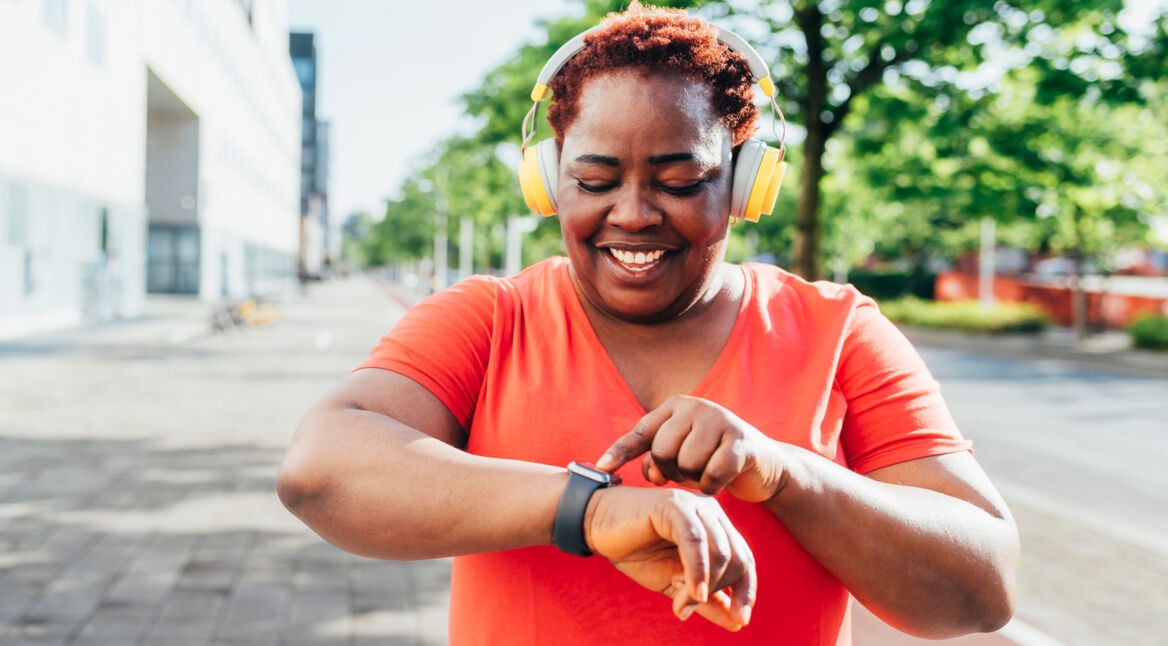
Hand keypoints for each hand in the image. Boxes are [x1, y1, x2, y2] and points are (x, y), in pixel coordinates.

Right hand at [585, 486, 755, 630]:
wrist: (595, 526)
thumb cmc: (635, 550)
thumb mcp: (673, 582)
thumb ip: (705, 600)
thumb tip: (737, 623)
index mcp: (715, 526)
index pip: (744, 560)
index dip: (746, 592)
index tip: (739, 621)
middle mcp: (710, 512)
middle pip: (737, 558)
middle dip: (721, 592)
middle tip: (689, 608)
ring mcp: (694, 506)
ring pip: (719, 553)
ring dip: (703, 586)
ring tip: (681, 604)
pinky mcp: (674, 506)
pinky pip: (695, 542)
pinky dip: (697, 571)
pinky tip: (692, 592)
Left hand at [597, 395, 786, 502]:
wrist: (764, 467)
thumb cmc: (713, 460)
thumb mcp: (680, 455)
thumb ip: (654, 458)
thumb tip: (634, 471)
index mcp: (677, 406)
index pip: (641, 431)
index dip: (620, 451)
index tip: (601, 468)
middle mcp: (696, 406)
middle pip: (662, 451)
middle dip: (670, 471)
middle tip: (686, 474)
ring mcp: (720, 420)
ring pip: (686, 463)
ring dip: (693, 479)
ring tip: (704, 474)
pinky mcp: (741, 441)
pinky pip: (711, 475)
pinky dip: (711, 487)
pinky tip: (719, 483)